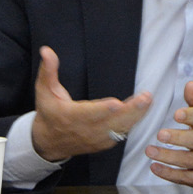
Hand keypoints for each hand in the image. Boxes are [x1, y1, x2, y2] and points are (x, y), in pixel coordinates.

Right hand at [30, 45, 152, 162]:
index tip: (116, 104)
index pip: (88, 114)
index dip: (102, 110)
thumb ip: (48, 70)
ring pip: (119, 128)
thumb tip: (46, 51)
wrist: (50, 142)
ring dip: (136, 115)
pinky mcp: (104, 143)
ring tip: (148, 100)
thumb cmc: (49, 112)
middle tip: (145, 98)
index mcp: (70, 116)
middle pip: (111, 122)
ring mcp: (96, 138)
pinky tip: (143, 109)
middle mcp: (85, 130)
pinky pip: (121, 133)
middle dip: (130, 111)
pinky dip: (132, 122)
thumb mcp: (44, 90)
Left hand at [143, 81, 192, 193]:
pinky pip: (184, 177)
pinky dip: (168, 174)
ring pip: (187, 161)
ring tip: (150, 151)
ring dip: (167, 157)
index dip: (191, 116)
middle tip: (161, 135)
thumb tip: (189, 84)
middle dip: (178, 138)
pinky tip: (155, 167)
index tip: (177, 114)